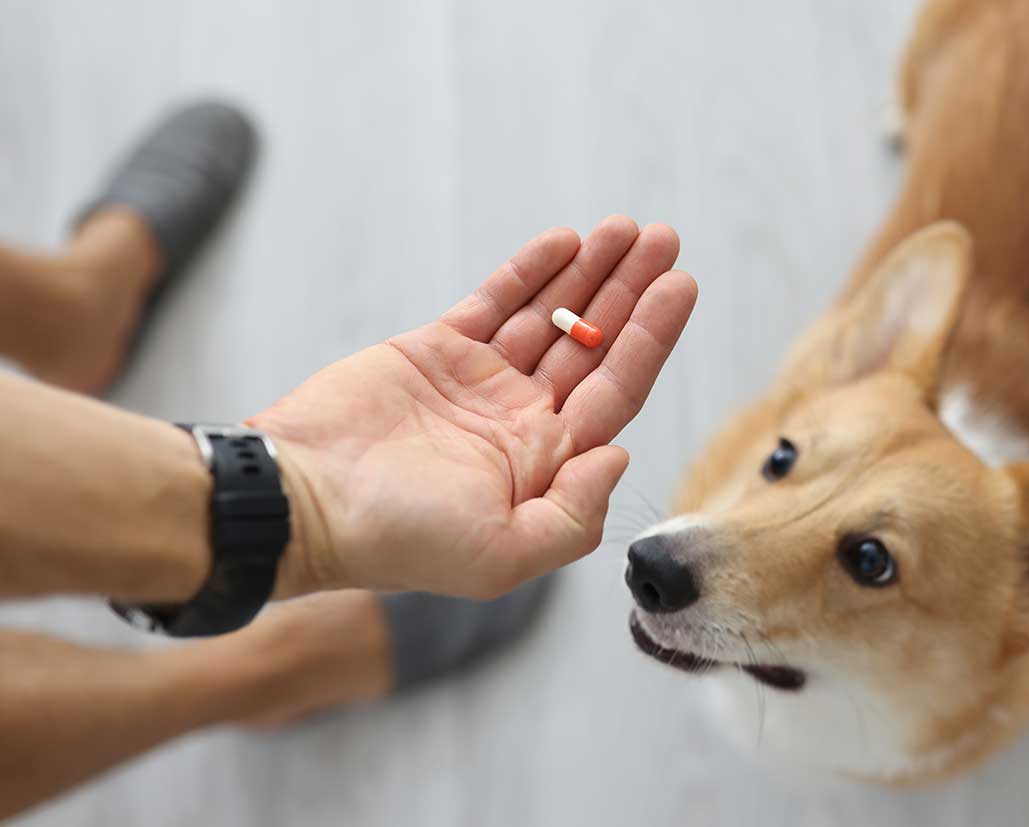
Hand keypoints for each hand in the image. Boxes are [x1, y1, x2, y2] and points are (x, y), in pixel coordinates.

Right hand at [248, 217, 695, 598]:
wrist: (301, 502)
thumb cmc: (397, 540)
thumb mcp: (504, 555)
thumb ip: (574, 514)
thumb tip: (621, 453)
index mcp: (546, 465)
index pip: (617, 390)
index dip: (652, 337)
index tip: (682, 286)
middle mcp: (520, 421)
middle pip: (594, 344)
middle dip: (632, 292)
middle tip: (666, 239)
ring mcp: (479, 383)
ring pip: (550, 315)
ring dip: (591, 272)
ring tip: (628, 229)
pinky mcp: (434, 352)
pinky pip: (495, 301)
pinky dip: (530, 271)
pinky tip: (568, 241)